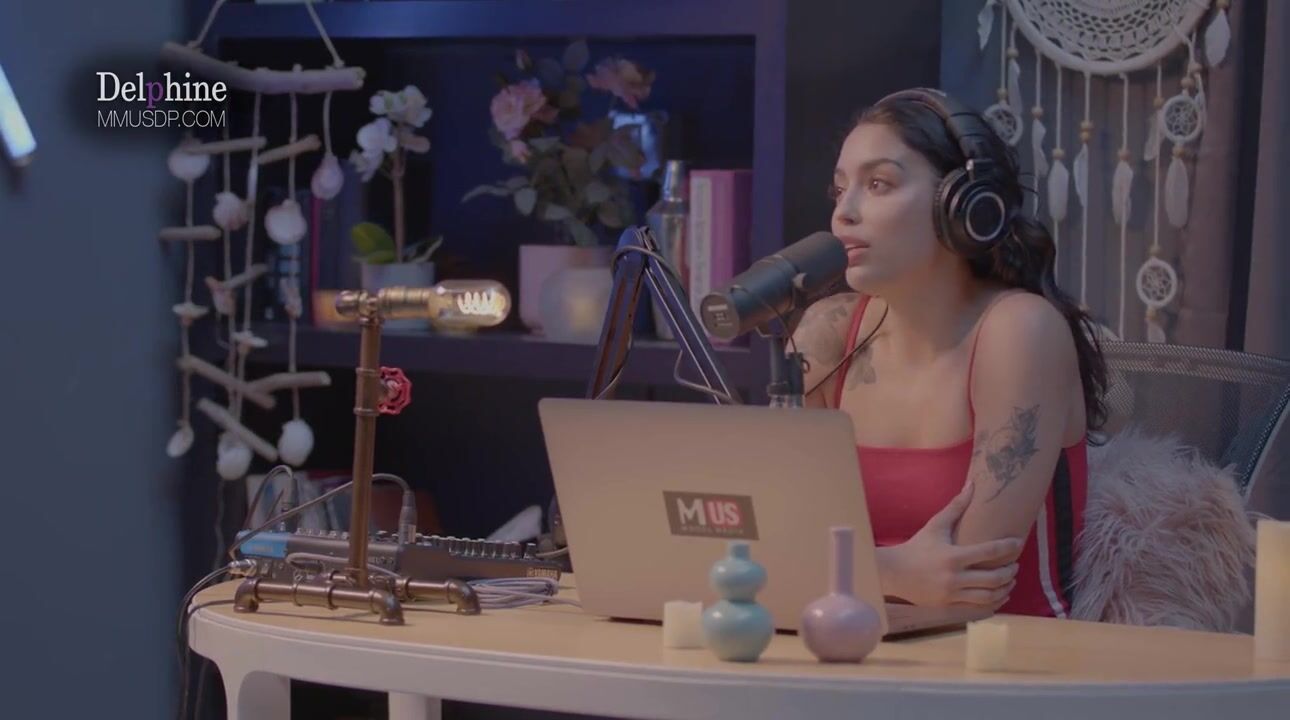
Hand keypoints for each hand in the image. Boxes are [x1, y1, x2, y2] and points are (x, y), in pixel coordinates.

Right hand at [877, 481, 1022, 607]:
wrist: (894, 572)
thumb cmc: (917, 547)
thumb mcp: (935, 526)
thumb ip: (956, 507)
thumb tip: (972, 484)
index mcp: (953, 556)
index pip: (989, 552)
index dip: (1008, 547)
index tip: (1019, 543)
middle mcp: (954, 576)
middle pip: (993, 578)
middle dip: (1010, 572)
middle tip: (1015, 566)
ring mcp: (951, 593)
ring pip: (988, 596)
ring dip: (1005, 590)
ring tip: (1010, 582)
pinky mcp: (948, 604)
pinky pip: (977, 608)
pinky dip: (993, 603)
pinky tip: (999, 597)